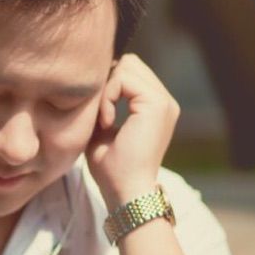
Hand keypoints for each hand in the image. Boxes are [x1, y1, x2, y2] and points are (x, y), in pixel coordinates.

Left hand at [86, 54, 179, 210]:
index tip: (98, 117)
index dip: (106, 86)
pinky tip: (106, 122)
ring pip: (126, 66)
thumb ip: (101, 106)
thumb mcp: (101, 130)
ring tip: (103, 121)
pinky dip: (107, 97)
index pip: (129, 72)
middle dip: (106, 84)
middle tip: (98, 116)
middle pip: (129, 63)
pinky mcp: (157, 104)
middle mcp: (164, 101)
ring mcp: (163, 101)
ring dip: (106, 91)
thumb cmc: (111, 169)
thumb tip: (90, 82)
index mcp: (154, 107)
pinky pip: (123, 78)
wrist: (125, 191)